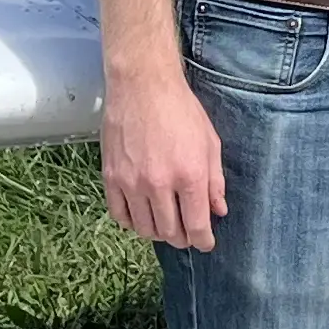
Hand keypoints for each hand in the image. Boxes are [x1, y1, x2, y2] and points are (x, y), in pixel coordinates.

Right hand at [101, 61, 227, 250]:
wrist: (142, 86)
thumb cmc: (180, 110)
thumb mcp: (209, 142)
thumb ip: (214, 181)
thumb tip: (218, 211)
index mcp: (189, 175)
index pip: (196, 226)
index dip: (203, 241)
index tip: (205, 243)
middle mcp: (159, 184)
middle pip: (170, 232)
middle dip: (182, 238)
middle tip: (187, 233)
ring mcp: (131, 182)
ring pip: (144, 228)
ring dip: (157, 232)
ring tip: (165, 224)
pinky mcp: (111, 177)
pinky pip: (119, 215)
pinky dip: (131, 222)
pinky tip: (141, 214)